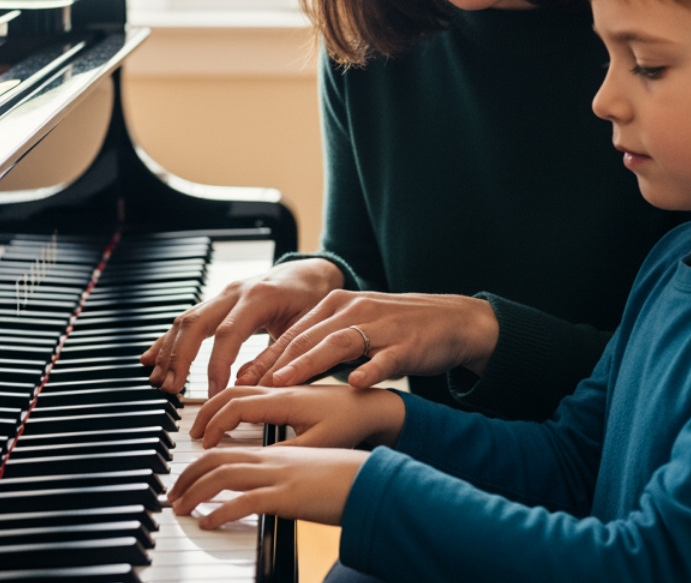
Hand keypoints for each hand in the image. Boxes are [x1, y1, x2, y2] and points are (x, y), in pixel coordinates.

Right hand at [140, 258, 344, 395]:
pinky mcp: (218, 302)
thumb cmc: (314, 301)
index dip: (215, 366)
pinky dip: (168, 340)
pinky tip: (150, 358)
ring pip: (186, 320)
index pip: (227, 334)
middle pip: (196, 323)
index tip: (211, 395)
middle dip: (179, 358)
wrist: (313, 273)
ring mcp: (223, 294)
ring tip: (158, 381)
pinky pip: (188, 320)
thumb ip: (278, 355)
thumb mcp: (305, 329)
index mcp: (259, 297)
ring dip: (169, 351)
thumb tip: (247, 386)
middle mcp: (235, 291)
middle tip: (170, 390)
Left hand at [169, 444, 368, 527]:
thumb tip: (266, 492)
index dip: (199, 461)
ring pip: (223, 476)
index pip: (226, 449)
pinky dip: (221, 511)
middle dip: (187, 475)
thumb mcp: (306, 472)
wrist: (370, 477)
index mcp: (273, 453)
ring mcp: (277, 476)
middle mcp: (270, 459)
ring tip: (181, 508)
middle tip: (173, 494)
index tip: (185, 477)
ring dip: (195, 492)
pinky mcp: (286, 496)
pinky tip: (208, 521)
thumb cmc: (342, 477)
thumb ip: (282, 476)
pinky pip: (244, 501)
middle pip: (216, 458)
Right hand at [191, 384, 405, 450]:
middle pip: (232, 391)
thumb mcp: (318, 445)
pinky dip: (233, 400)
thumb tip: (252, 464)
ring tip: (206, 425)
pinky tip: (232, 415)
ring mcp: (284, 386)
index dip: (215, 425)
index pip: (236, 406)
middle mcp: (280, 387)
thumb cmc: (351, 423)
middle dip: (207, 411)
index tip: (203, 444)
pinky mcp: (289, 389)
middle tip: (193, 434)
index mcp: (284, 398)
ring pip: (240, 387)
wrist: (375, 404)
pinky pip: (252, 389)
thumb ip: (284, 452)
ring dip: (218, 404)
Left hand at [235, 290, 498, 389]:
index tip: (239, 380)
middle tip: (248, 385)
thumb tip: (280, 374)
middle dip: (275, 362)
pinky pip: (385, 358)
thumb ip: (321, 347)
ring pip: (339, 343)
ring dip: (309, 363)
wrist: (451, 320)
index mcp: (336, 305)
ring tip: (284, 382)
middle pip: (307, 336)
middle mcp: (354, 309)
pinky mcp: (407, 343)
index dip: (265, 356)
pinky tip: (354, 383)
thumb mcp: (354, 331)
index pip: (292, 332)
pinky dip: (369, 370)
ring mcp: (381, 325)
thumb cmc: (397, 330)